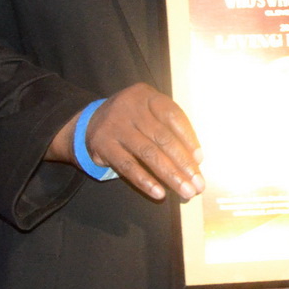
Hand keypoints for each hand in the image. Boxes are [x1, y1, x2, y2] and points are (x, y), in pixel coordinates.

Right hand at [46, 83, 203, 201]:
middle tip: (198, 184)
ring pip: (148, 153)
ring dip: (170, 175)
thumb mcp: (149, 113)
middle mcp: (130, 107)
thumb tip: (196, 159)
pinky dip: (145, 181)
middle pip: (163, 137)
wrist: (88, 123)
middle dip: (184, 163)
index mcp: (147, 96)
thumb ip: (170, 130)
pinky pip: (127, 166)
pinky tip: (159, 193)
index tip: (200, 160)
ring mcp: (115, 126)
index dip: (189, 138)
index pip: (173, 116)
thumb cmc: (131, 120)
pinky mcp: (102, 145)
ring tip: (185, 191)